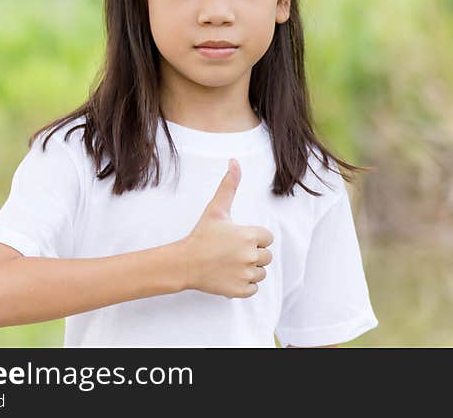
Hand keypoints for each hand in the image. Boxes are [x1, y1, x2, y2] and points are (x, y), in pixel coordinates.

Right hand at [179, 158, 273, 297]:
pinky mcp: (240, 290)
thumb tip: (234, 161)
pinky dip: (245, 284)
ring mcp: (245, 275)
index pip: (267, 238)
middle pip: (266, 256)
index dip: (255, 237)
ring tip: (231, 263)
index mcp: (250, 236)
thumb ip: (229, 185)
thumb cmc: (201, 235)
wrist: (184, 263)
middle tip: (233, 251)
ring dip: (250, 269)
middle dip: (253, 253)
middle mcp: (251, 256)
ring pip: (261, 272)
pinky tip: (231, 275)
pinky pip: (254, 288)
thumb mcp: (216, 209)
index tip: (238, 238)